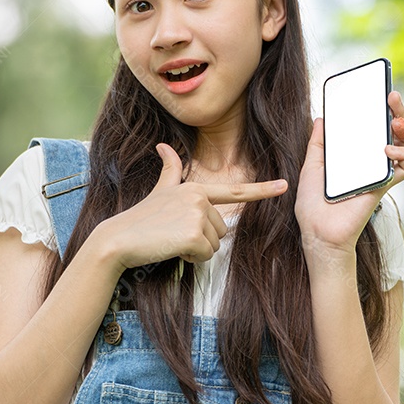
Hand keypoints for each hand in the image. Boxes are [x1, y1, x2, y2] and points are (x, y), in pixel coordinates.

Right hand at [100, 143, 288, 270]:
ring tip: (170, 240)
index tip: (284, 185)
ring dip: (195, 249)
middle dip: (201, 238)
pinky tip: (171, 248)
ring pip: (215, 245)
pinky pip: (206, 255)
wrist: (118, 238)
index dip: (263, 190)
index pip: (236, 192)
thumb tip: (162, 145)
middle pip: (221, 230)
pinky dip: (190, 258)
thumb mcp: (158, 190)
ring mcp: (199, 215)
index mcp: (197, 189)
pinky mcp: (196, 235)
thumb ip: (169, 170)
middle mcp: (201, 198)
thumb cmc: (139, 218)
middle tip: (174, 234)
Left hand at [294, 90, 403, 256]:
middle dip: (399, 112)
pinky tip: (389, 150)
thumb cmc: (314, 205)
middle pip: (395, 132)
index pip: (375, 128)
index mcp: (356, 156)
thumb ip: (319, 143)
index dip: (381, 110)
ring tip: (397, 122)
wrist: (318, 232)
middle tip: (392, 96)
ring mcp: (380, 173)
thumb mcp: (312, 166)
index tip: (379, 92)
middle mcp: (372, 162)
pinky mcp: (384, 185)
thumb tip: (322, 118)